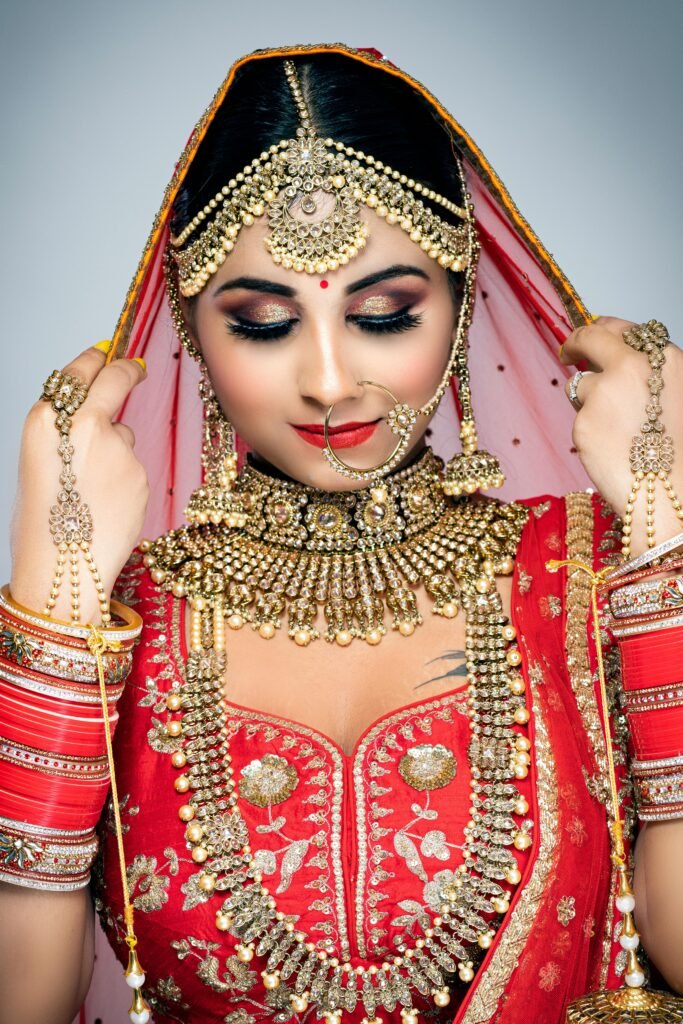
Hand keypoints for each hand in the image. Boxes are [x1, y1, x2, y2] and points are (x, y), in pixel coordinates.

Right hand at [10, 346, 148, 620]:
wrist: (66, 566)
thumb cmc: (41, 525)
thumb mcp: (38, 464)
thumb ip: (65, 435)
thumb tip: (96, 420)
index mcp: (46, 420)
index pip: (79, 372)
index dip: (97, 360)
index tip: (109, 354)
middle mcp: (84, 424)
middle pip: (115, 379)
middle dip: (128, 370)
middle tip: (136, 368)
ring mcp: (117, 447)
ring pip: (125, 435)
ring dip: (116, 452)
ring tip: (92, 494)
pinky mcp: (140, 471)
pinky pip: (135, 467)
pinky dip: (125, 481)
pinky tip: (108, 507)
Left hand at [561, 316, 682, 555]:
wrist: (670, 493)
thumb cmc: (679, 452)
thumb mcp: (677, 398)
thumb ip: (652, 377)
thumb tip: (621, 365)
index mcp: (663, 358)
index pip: (623, 328)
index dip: (603, 331)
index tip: (592, 336)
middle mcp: (631, 367)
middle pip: (591, 338)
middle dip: (576, 341)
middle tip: (568, 351)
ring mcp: (604, 393)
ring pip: (580, 385)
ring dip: (588, 401)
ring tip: (616, 432)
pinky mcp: (582, 421)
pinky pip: (578, 419)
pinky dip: (589, 431)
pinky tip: (611, 451)